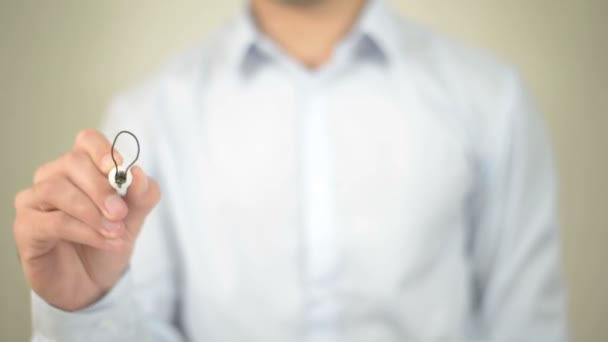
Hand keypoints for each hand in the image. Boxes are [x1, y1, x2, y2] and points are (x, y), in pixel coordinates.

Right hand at [13, 129, 159, 310]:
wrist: (92, 282)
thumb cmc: (107, 241)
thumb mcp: (134, 218)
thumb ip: (142, 196)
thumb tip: (138, 174)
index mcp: (81, 168)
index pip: (86, 141)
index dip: (101, 150)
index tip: (118, 167)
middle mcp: (53, 177)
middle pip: (72, 162)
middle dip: (100, 187)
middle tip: (121, 213)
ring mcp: (34, 201)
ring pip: (57, 190)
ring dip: (92, 212)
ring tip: (115, 232)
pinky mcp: (25, 228)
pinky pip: (52, 222)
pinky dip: (85, 232)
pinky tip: (105, 242)